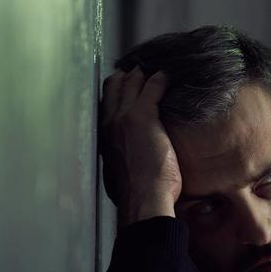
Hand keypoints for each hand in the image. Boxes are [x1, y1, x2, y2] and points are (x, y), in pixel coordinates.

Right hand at [99, 66, 181, 226]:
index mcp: (103, 138)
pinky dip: (159, 79)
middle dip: (125, 77)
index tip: (124, 85)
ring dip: (141, 74)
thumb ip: (120, 162)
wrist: (142, 201)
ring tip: (152, 70)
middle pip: (113, 88)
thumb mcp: (119, 176)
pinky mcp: (144, 116)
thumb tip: (124, 165)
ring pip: (130, 84)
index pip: (104, 105)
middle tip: (138, 70)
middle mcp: (109, 123)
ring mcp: (125, 117)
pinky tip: (166, 76)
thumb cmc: (134, 196)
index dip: (114, 92)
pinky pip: (152, 87)